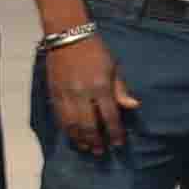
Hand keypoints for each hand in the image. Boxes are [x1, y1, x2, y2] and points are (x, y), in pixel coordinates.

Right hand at [42, 30, 139, 157]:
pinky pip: (59, 116)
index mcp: (101, 86)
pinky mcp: (54, 93)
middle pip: (89, 124)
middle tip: (101, 151)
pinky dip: (66, 129)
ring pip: (72, 124)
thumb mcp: (114, 67)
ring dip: (79, 138)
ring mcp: (66, 94)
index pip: (109, 116)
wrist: (68, 36)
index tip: (118, 143)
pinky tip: (72, 135)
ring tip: (86, 147)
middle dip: (96, 140)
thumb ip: (121, 89)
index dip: (114, 132)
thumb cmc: (96, 51)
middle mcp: (82, 93)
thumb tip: (134, 106)